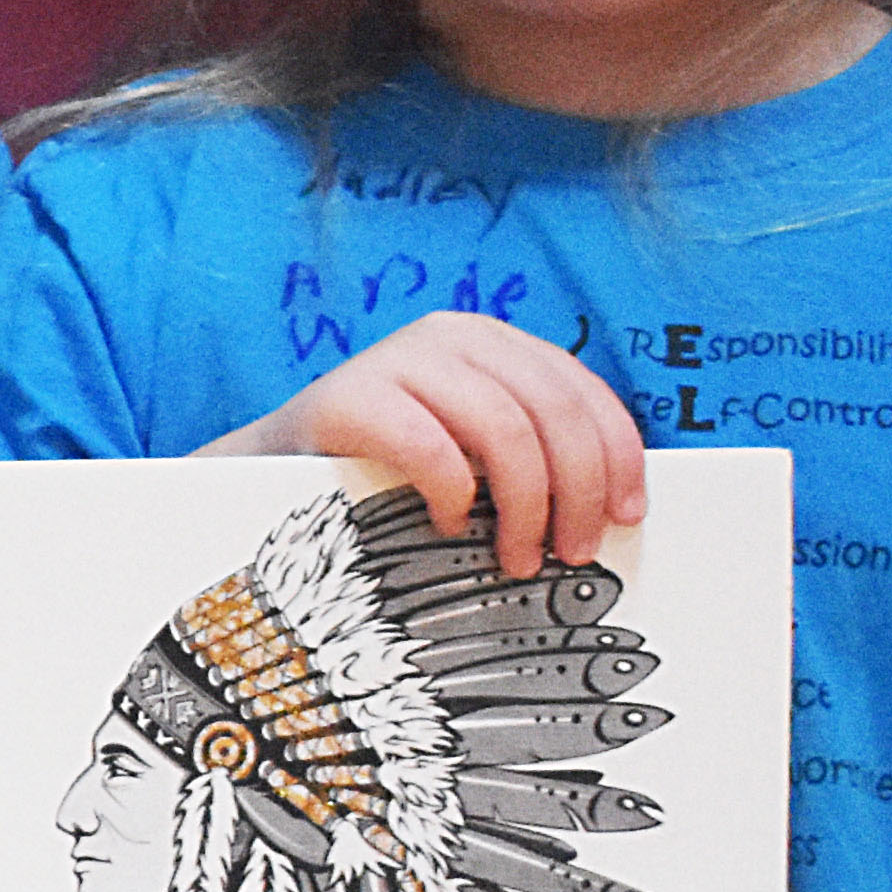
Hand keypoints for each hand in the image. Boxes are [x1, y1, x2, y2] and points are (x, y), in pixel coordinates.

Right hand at [211, 312, 644, 573]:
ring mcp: (397, 360)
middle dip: (578, 489)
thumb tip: (608, 510)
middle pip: (553, 409)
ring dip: (526, 504)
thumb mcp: (467, 450)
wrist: (264, 471)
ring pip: (505, 427)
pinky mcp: (349, 396)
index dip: (617, 454)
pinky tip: (448, 522)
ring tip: (517, 555)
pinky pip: (428, 445)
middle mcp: (451, 336)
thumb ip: (525, 453)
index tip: (628, 514)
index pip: (582, 389)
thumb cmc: (380, 474)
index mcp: (491, 343)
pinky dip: (452, 492)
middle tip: (573, 551)